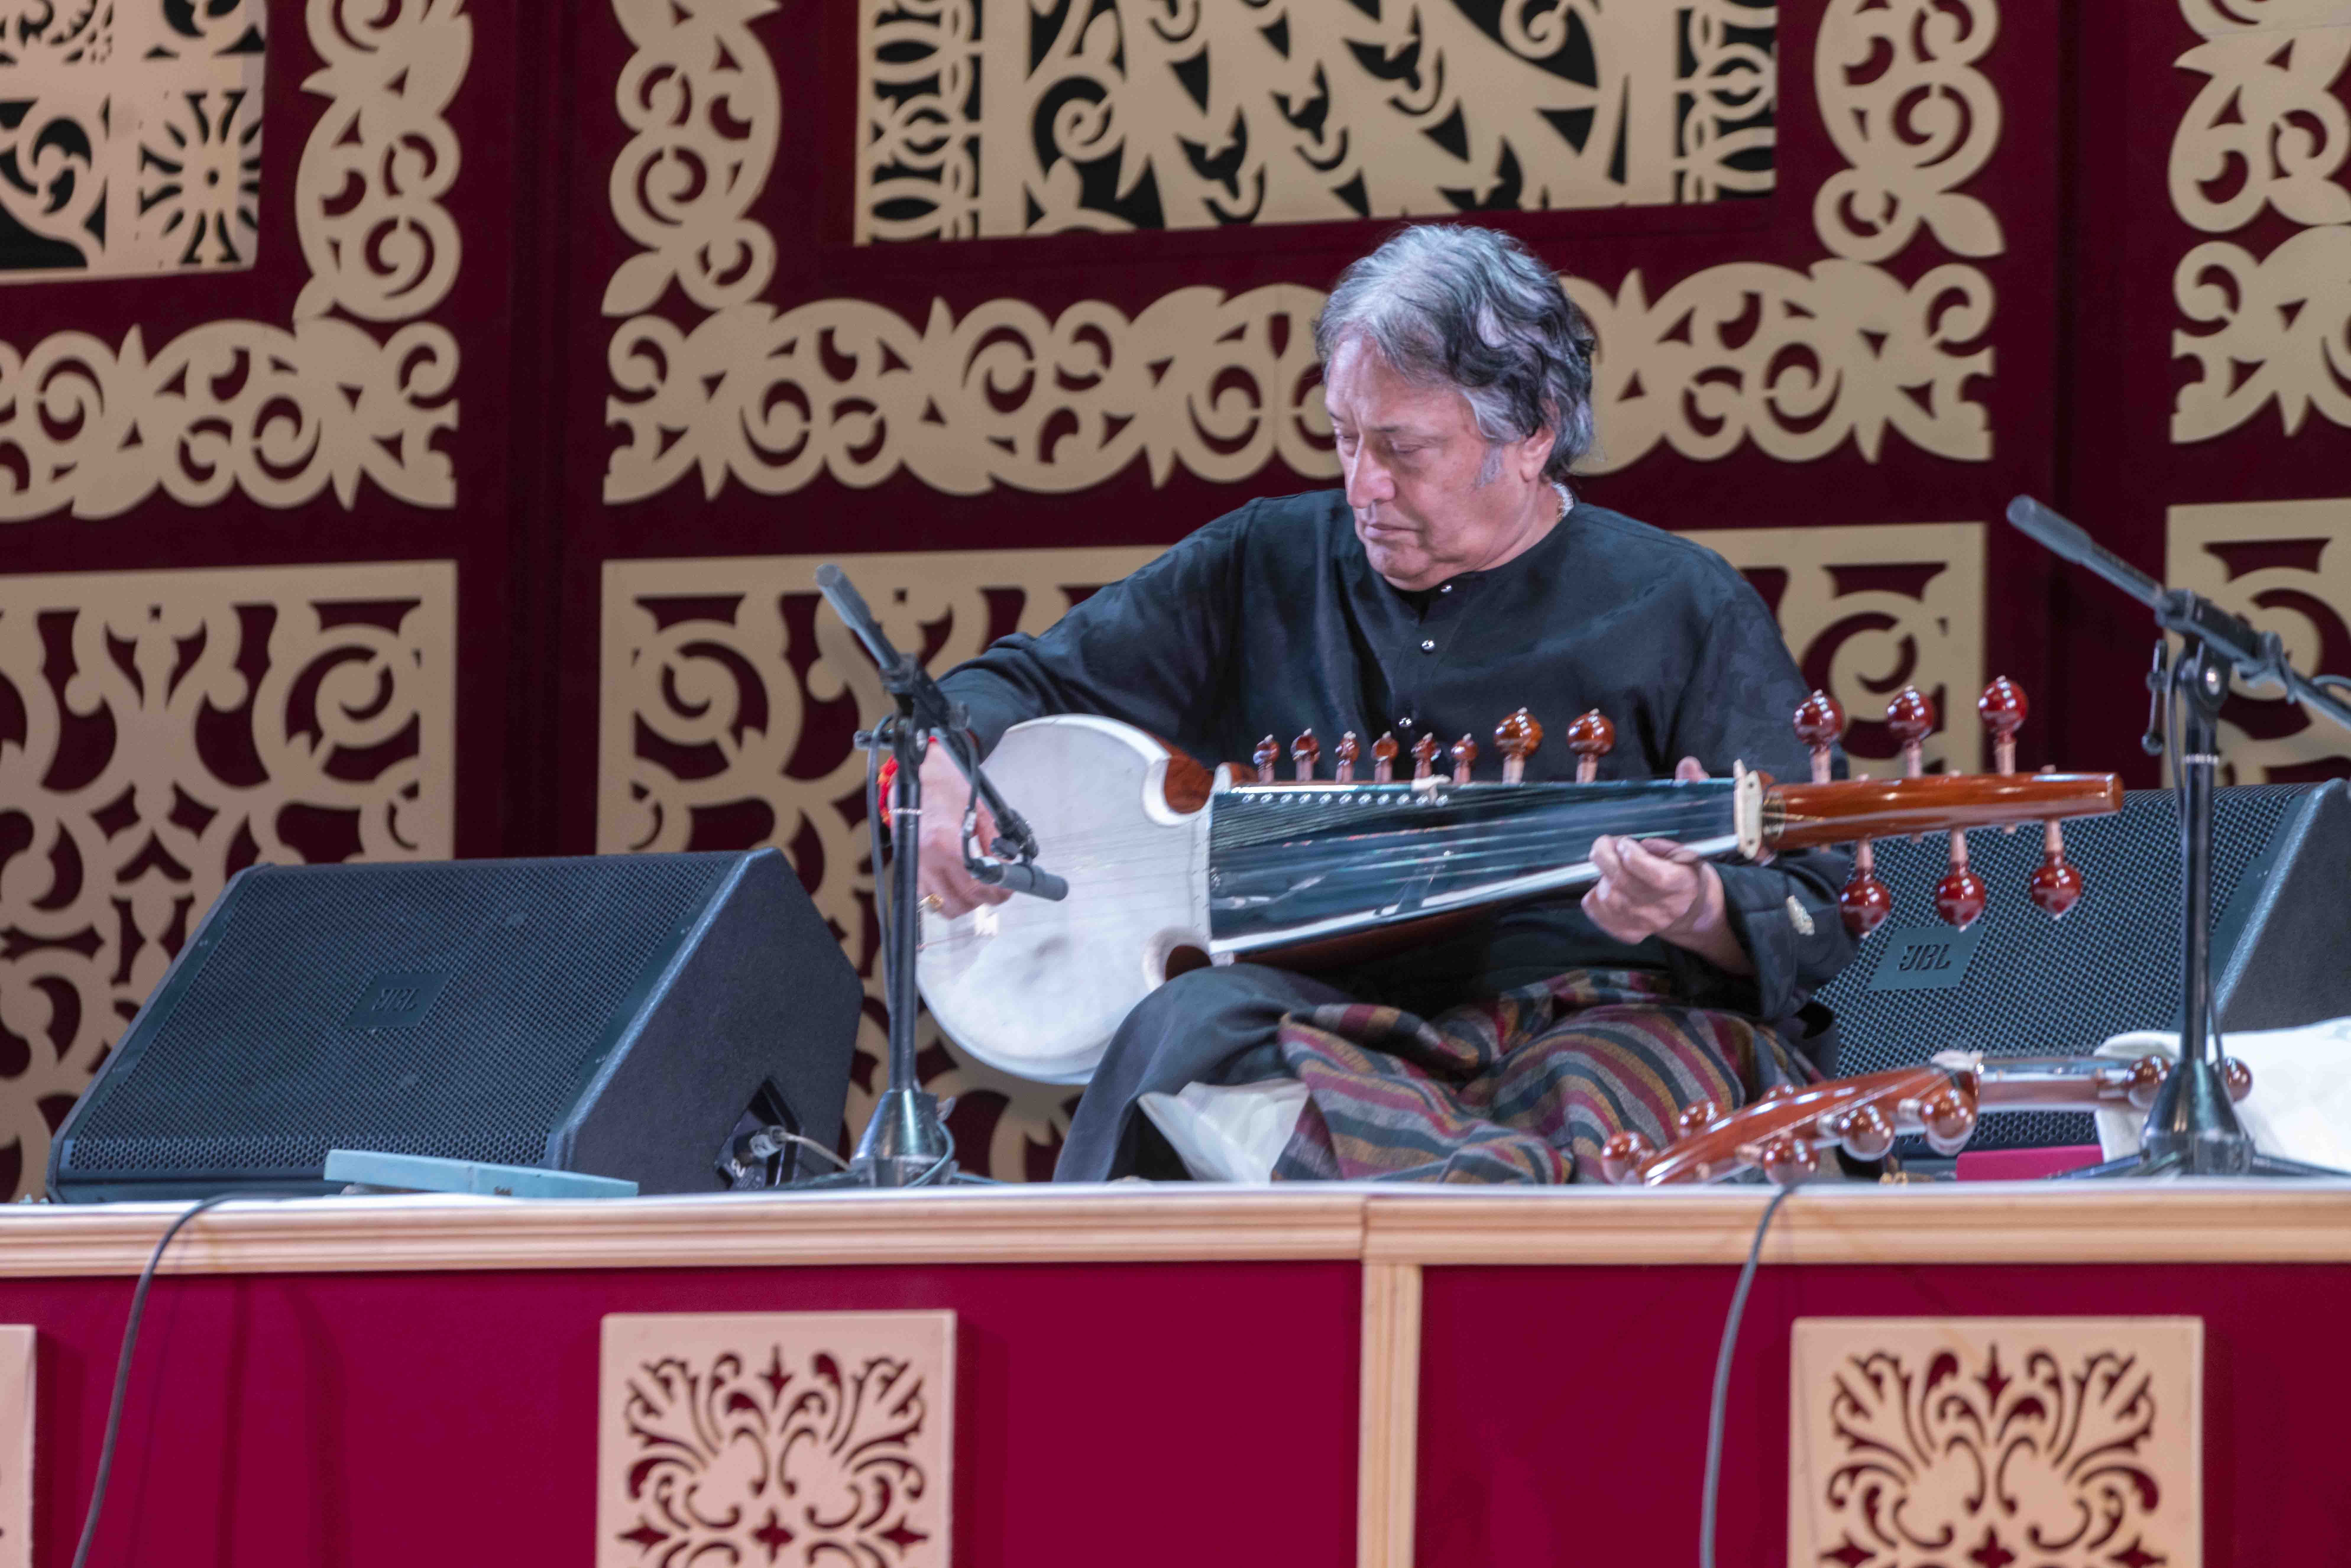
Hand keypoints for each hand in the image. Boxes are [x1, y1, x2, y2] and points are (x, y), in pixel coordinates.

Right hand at [912, 740, 1008, 917]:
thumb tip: (1007, 866)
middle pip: (960, 901)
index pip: (975, 885)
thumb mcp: (979, 811)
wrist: (920, 775)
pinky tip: (957, 885)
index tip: (1007, 889)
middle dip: (984, 900)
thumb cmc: (948, 787)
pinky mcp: (909, 868)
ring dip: (964, 903)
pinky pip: (928, 898)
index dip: (996, 893)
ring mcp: (915, 866)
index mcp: (944, 843)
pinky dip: (945, 898)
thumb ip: (994, 841)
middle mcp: (925, 859)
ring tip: (977, 888)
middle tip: (997, 890)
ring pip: (943, 906)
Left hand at [1580, 756, 1753, 974]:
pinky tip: (1608, 884)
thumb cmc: (1687, 865)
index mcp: (1682, 882)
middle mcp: (1660, 907)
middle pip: (1620, 881)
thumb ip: (1691, 797)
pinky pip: (1593, 907)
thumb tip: (1687, 764)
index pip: (1653, 876)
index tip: (1626, 843)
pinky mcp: (1623, 930)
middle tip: (1609, 842)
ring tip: (1614, 864)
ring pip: (1604, 892)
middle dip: (1607, 855)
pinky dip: (1593, 893)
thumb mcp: (1696, 833)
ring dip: (1602, 873)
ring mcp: (1640, 921)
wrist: (1689, 910)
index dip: (1633, 858)